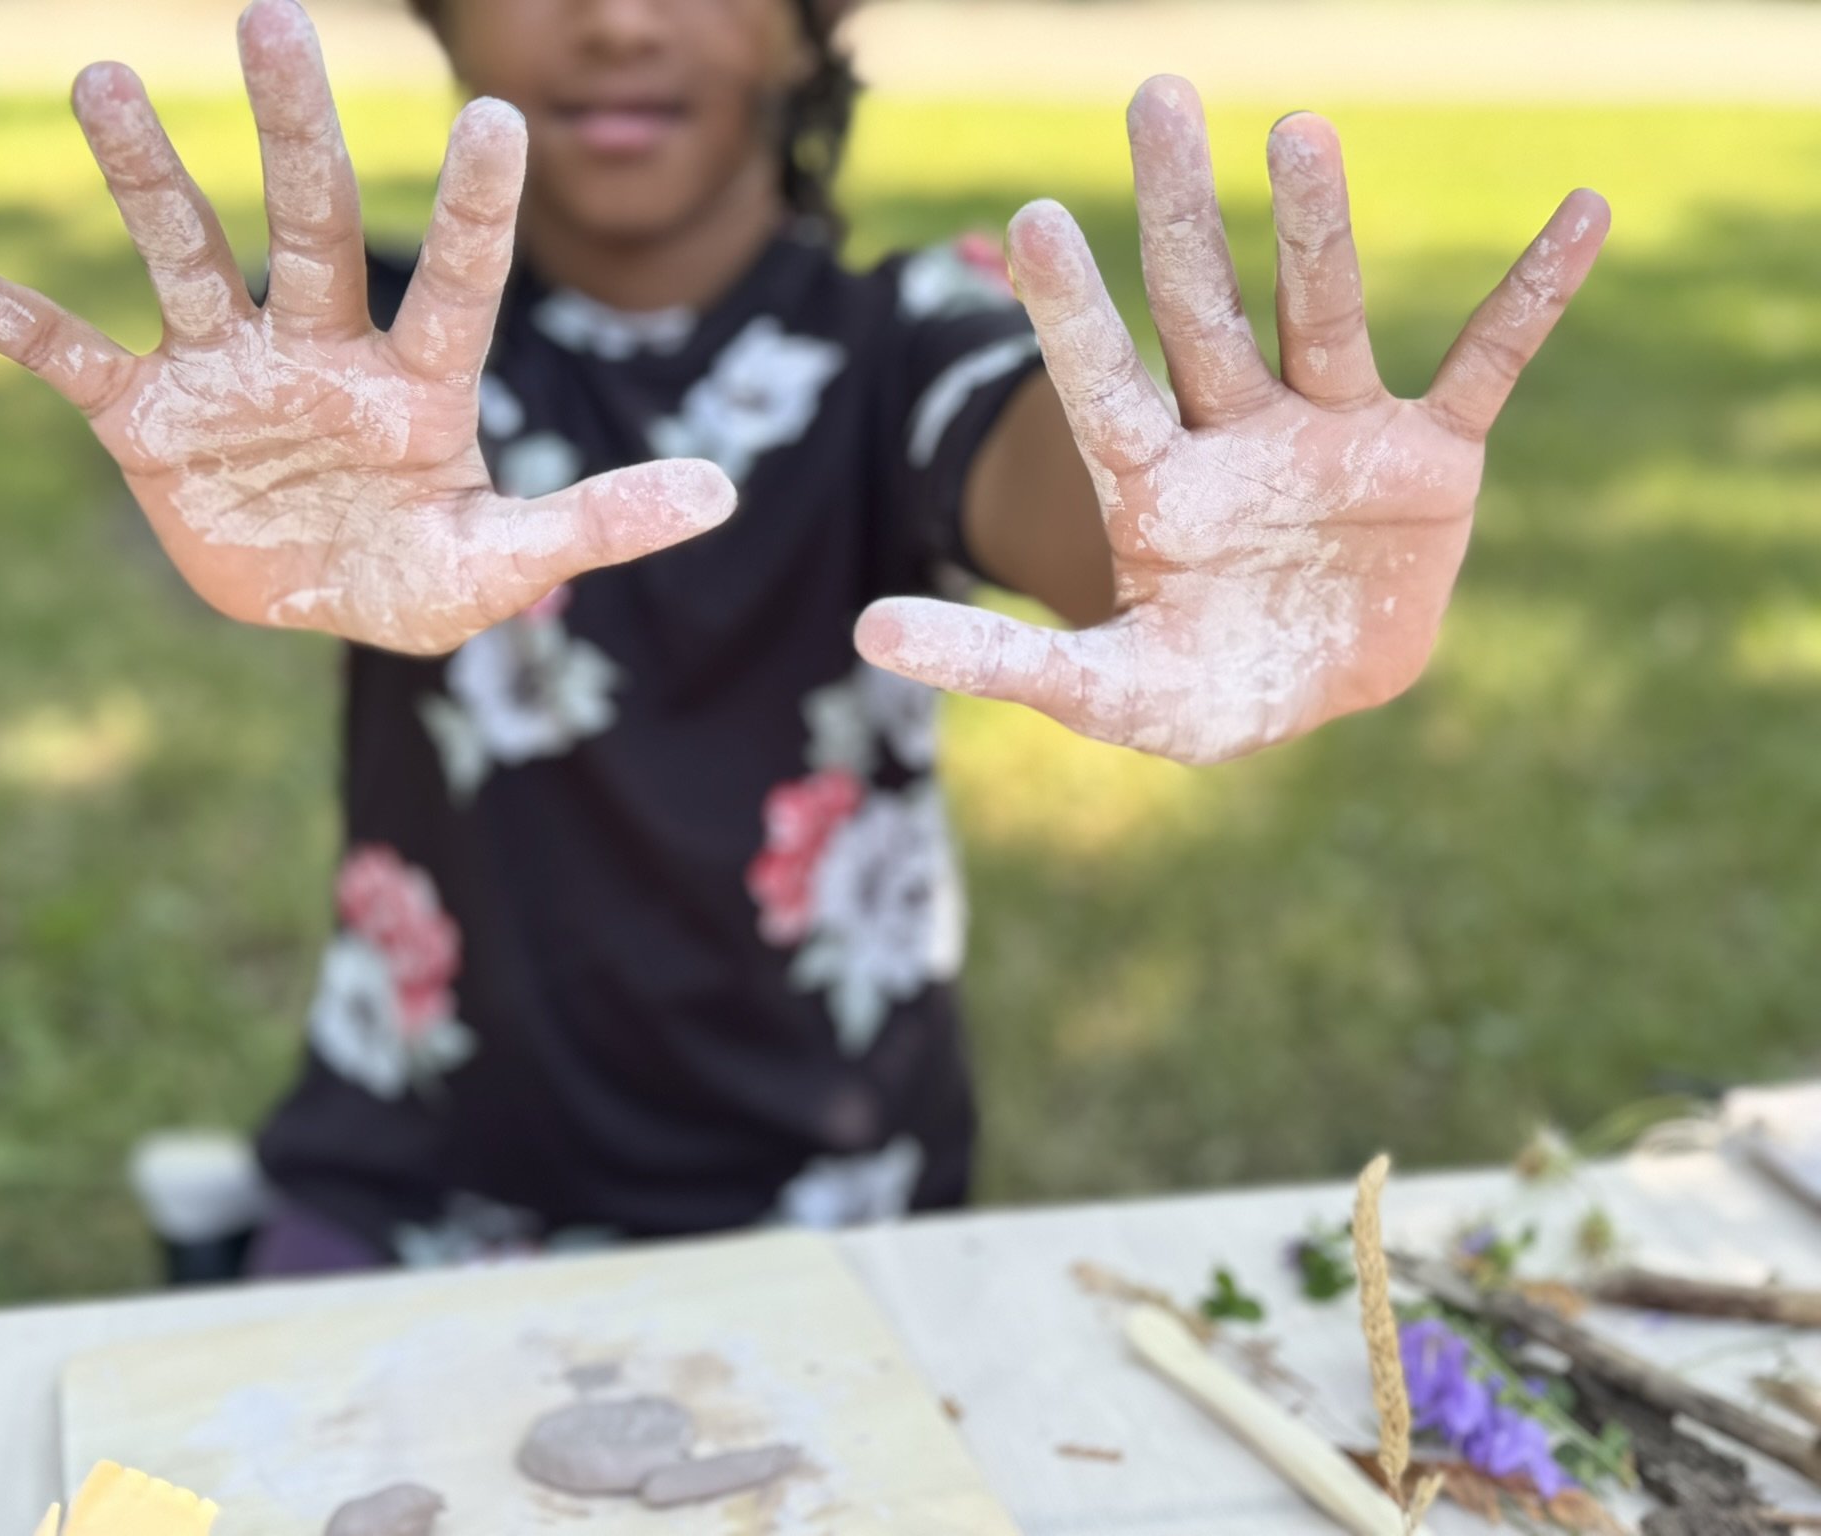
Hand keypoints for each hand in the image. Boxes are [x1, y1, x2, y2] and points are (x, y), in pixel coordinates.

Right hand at [0, 0, 732, 655]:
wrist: (320, 607)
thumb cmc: (420, 577)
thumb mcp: (506, 566)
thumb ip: (599, 525)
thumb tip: (725, 494)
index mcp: (419, 384)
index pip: (453, 282)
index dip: (471, 209)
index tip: (496, 116)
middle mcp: (320, 349)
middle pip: (308, 225)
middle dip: (294, 131)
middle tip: (276, 15)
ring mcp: (227, 372)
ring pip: (181, 253)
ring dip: (142, 175)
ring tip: (107, 79)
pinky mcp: (144, 416)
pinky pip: (53, 349)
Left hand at [856, 77, 1607, 763]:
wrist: (1318, 691)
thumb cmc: (1205, 688)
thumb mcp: (1108, 691)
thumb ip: (999, 662)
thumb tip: (865, 631)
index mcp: (1157, 484)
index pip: (1104, 385)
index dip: (1071, 312)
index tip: (1030, 219)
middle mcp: (1237, 433)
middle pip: (1200, 309)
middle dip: (1178, 213)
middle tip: (1153, 95)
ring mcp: (1332, 431)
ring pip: (1320, 312)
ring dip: (1315, 227)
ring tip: (1297, 129)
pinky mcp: (1428, 453)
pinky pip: (1487, 362)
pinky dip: (1532, 299)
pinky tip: (1580, 215)